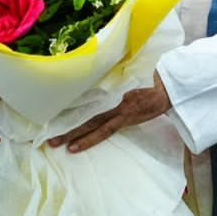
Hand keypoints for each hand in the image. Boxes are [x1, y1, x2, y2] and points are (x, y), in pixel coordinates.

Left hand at [47, 72, 170, 151]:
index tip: (50, 108)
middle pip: (84, 111)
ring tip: (56, 143)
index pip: (84, 93)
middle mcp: (111, 97)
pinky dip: (89, 139)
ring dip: (73, 134)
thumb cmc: (148, 75)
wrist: (168, 87)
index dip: (68, 102)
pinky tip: (75, 147)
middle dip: (65, 124)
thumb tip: (92, 68)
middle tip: (47, 133)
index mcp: (111, 83)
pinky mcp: (124, 119)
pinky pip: (104, 131)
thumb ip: (111, 72)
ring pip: (91, 124)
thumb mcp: (128, 69)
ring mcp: (118, 110)